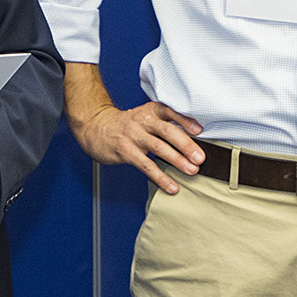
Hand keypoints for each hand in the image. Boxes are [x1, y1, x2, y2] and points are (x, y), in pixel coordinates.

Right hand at [65, 63, 203, 195]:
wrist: (96, 127)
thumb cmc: (127, 124)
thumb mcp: (145, 116)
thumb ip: (165, 123)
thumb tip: (194, 139)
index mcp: (151, 110)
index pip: (170, 111)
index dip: (186, 120)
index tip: (200, 130)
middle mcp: (143, 120)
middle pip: (167, 131)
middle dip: (185, 145)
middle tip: (200, 158)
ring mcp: (133, 136)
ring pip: (158, 148)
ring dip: (177, 160)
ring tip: (191, 171)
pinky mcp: (125, 151)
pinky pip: (146, 165)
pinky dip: (161, 177)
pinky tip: (172, 187)